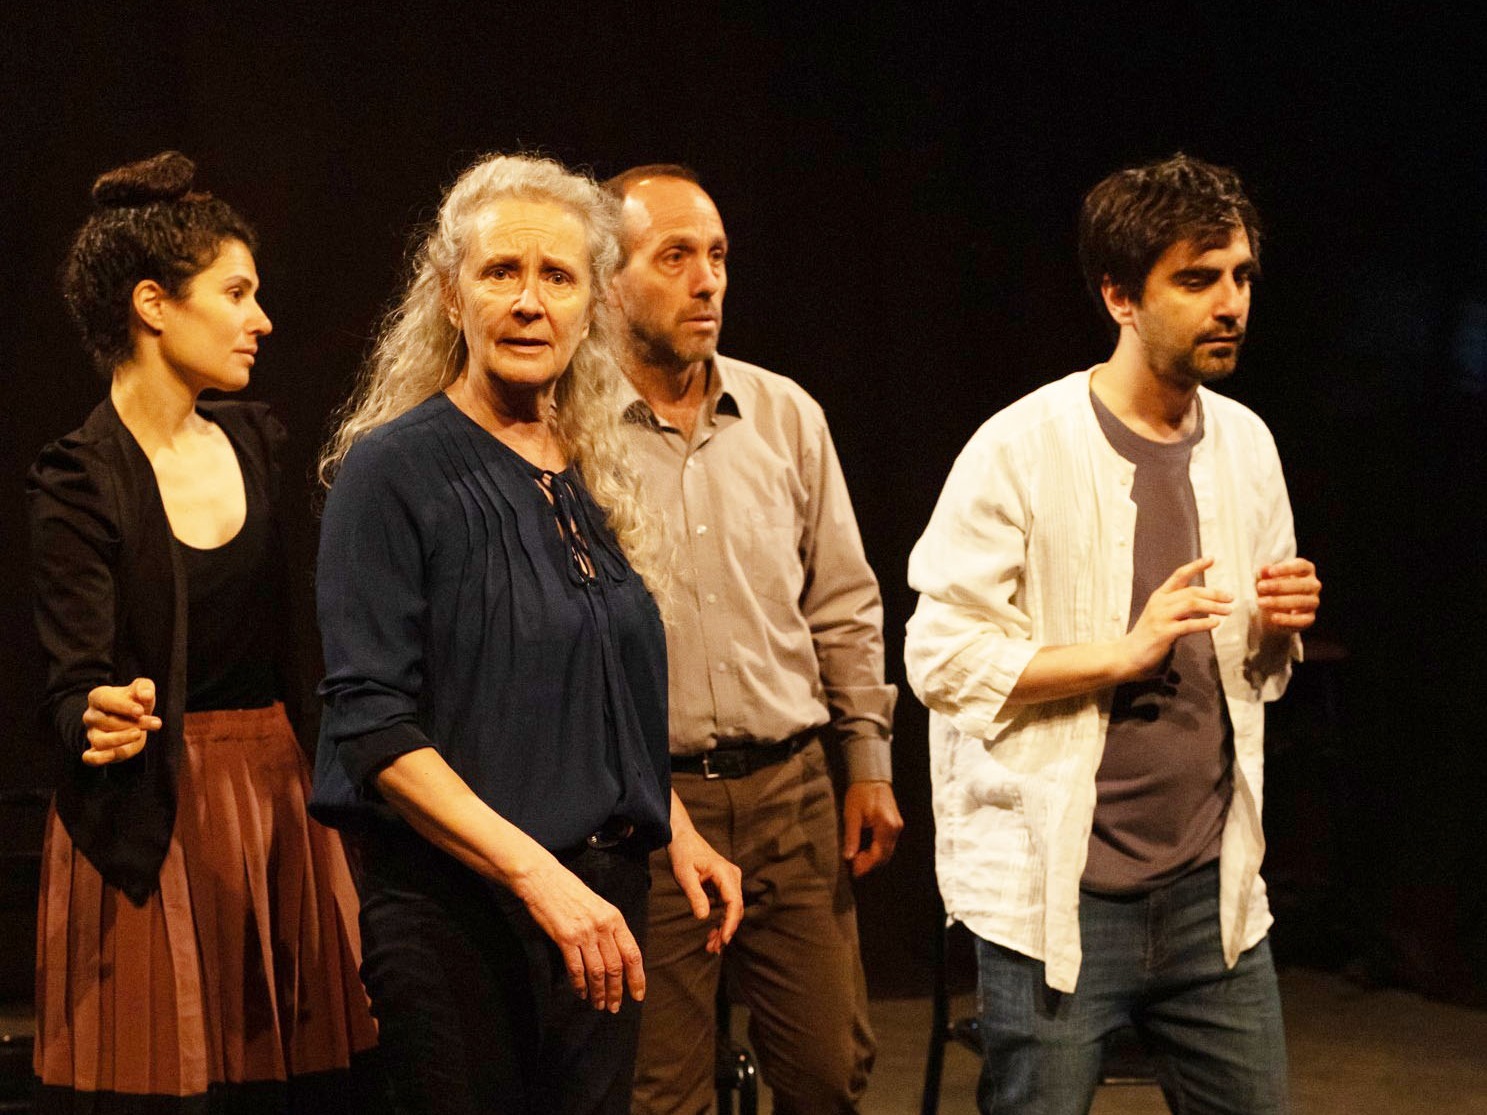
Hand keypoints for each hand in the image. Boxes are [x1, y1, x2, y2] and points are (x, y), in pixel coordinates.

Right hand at [81, 677, 160, 765]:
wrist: (134, 719)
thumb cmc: (136, 701)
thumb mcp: (142, 689)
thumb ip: (145, 687)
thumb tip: (146, 695)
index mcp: (98, 697)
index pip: (105, 701)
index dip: (123, 707)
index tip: (141, 711)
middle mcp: (91, 716)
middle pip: (107, 721)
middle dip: (133, 723)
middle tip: (156, 723)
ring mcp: (92, 734)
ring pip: (99, 741)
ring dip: (121, 739)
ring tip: (139, 734)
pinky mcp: (96, 751)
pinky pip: (90, 757)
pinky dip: (99, 758)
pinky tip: (113, 754)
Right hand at [512, 856, 644, 1012]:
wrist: (544, 880)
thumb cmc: (570, 893)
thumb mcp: (598, 906)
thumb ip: (609, 929)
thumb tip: (618, 957)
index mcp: (615, 918)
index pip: (633, 954)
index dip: (637, 978)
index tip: (638, 996)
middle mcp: (603, 926)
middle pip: (616, 967)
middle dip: (617, 991)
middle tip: (614, 1007)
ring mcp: (584, 933)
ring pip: (598, 972)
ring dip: (599, 993)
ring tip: (599, 1005)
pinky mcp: (565, 938)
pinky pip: (576, 969)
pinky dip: (580, 985)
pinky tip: (581, 993)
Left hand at [667, 797, 742, 952]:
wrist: (682, 838)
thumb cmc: (683, 854)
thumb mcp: (684, 876)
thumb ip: (695, 895)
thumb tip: (704, 917)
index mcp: (724, 873)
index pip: (734, 902)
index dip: (730, 923)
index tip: (723, 940)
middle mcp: (732, 876)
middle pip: (736, 909)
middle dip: (726, 930)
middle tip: (713, 948)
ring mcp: (730, 880)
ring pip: (733, 909)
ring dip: (724, 927)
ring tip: (711, 945)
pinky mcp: (725, 884)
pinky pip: (727, 905)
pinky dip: (721, 920)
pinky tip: (713, 933)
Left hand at [842, 780, 902, 877]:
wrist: (871, 777)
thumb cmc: (860, 793)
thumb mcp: (851, 815)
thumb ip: (851, 837)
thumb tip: (848, 857)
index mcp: (886, 825)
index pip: (878, 854)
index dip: (866, 866)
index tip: (854, 872)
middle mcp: (895, 828)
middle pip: (885, 855)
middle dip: (869, 864)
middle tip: (853, 868)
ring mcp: (897, 826)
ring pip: (887, 851)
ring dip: (873, 859)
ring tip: (857, 860)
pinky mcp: (895, 825)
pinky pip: (887, 844)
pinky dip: (877, 851)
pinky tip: (865, 851)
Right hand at [1120, 558, 1232, 678]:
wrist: (1127, 655)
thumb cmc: (1147, 636)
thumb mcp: (1161, 616)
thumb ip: (1179, 609)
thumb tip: (1204, 606)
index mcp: (1159, 596)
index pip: (1179, 575)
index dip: (1195, 566)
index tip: (1211, 559)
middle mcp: (1160, 603)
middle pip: (1191, 591)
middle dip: (1214, 593)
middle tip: (1230, 597)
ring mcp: (1161, 617)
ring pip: (1192, 604)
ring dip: (1213, 606)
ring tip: (1228, 610)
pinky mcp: (1163, 632)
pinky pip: (1188, 625)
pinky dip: (1204, 623)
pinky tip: (1215, 623)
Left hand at [1256, 557, 1320, 633]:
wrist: (1275, 610)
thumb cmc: (1272, 587)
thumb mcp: (1267, 578)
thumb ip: (1265, 574)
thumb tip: (1264, 570)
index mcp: (1306, 570)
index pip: (1301, 566)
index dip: (1286, 568)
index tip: (1270, 572)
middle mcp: (1313, 585)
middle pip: (1301, 584)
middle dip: (1279, 586)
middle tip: (1260, 587)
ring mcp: (1313, 601)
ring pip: (1301, 601)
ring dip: (1279, 602)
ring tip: (1260, 602)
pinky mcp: (1310, 617)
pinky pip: (1302, 620)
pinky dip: (1288, 619)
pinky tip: (1274, 617)